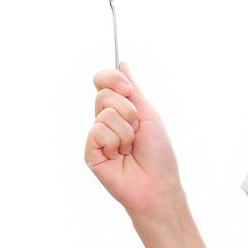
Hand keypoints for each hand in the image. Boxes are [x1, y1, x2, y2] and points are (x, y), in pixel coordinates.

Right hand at [85, 61, 184, 219]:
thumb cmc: (158, 153)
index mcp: (120, 109)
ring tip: (130, 148)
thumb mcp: (149, 115)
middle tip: (137, 130)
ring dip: (125, 131)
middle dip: (127, 110)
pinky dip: (115, 143)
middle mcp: (106, 120)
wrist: (157, 183)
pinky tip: (118, 156)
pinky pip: (98, 132)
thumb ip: (133, 89)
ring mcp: (96, 137)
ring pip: (104, 114)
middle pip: (103, 94)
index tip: (128, 90)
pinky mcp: (89, 152)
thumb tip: (122, 64)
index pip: (103, 81)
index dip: (113, 79)